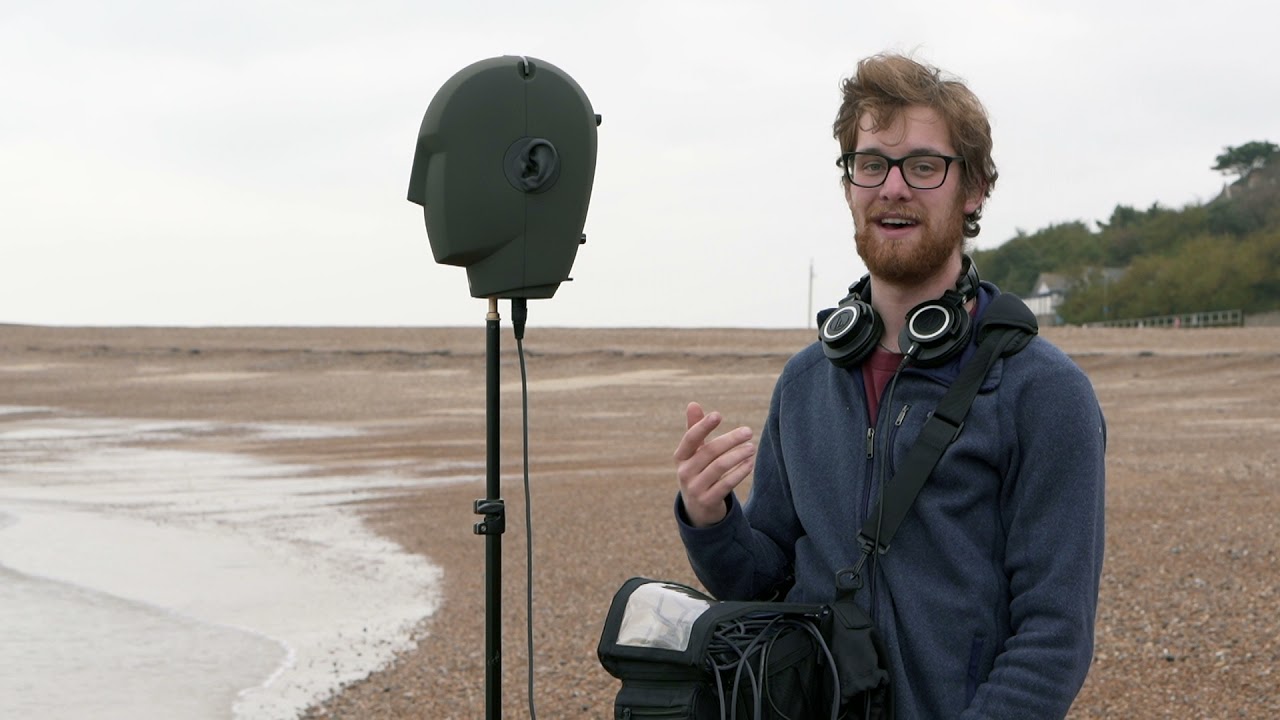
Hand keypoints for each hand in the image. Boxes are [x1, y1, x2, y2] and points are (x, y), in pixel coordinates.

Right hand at [673, 402, 755, 527]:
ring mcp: (695, 488)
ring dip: (738, 455)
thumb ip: (694, 429)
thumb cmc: (698, 472)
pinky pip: (726, 484)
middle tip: (748, 432)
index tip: (718, 415)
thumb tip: (693, 404)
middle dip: (730, 440)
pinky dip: (740, 472)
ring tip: (752, 448)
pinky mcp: (707, 501)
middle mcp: (684, 472)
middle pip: (710, 451)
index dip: (702, 426)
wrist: (698, 509)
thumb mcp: (694, 453)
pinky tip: (750, 463)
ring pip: (719, 467)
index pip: (690, 438)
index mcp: (680, 457)